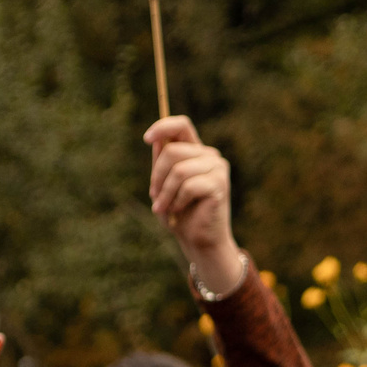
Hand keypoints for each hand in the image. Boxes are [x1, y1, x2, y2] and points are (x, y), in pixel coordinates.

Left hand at [145, 116, 249, 295]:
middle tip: (154, 197)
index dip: (163, 127)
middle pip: (173, 150)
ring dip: (165, 192)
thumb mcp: (163, 184)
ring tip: (163, 208)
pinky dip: (177, 200)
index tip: (146, 139)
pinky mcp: (220, 185)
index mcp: (196, 152)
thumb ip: (161, 163)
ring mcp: (218, 169)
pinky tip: (179, 210)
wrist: (199, 240)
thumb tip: (155, 141)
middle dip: (157, 175)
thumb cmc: (181, 213)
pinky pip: (188, 185)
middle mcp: (210, 156)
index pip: (182, 125)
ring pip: (179, 169)